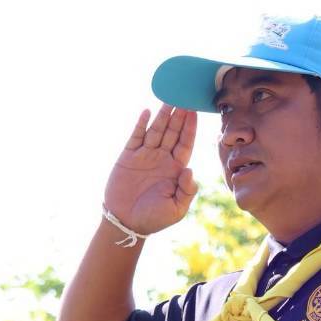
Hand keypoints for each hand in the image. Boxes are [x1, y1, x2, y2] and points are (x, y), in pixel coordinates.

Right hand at [103, 105, 198, 235]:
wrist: (126, 223)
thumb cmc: (154, 219)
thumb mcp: (176, 209)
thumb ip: (187, 190)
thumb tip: (189, 169)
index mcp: (176, 169)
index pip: (186, 143)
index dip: (190, 128)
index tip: (195, 112)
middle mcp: (162, 159)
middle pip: (173, 132)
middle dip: (179, 116)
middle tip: (184, 98)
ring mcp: (145, 156)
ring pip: (156, 131)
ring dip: (162, 116)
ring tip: (168, 99)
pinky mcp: (128, 157)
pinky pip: (136, 137)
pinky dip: (141, 124)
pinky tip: (147, 112)